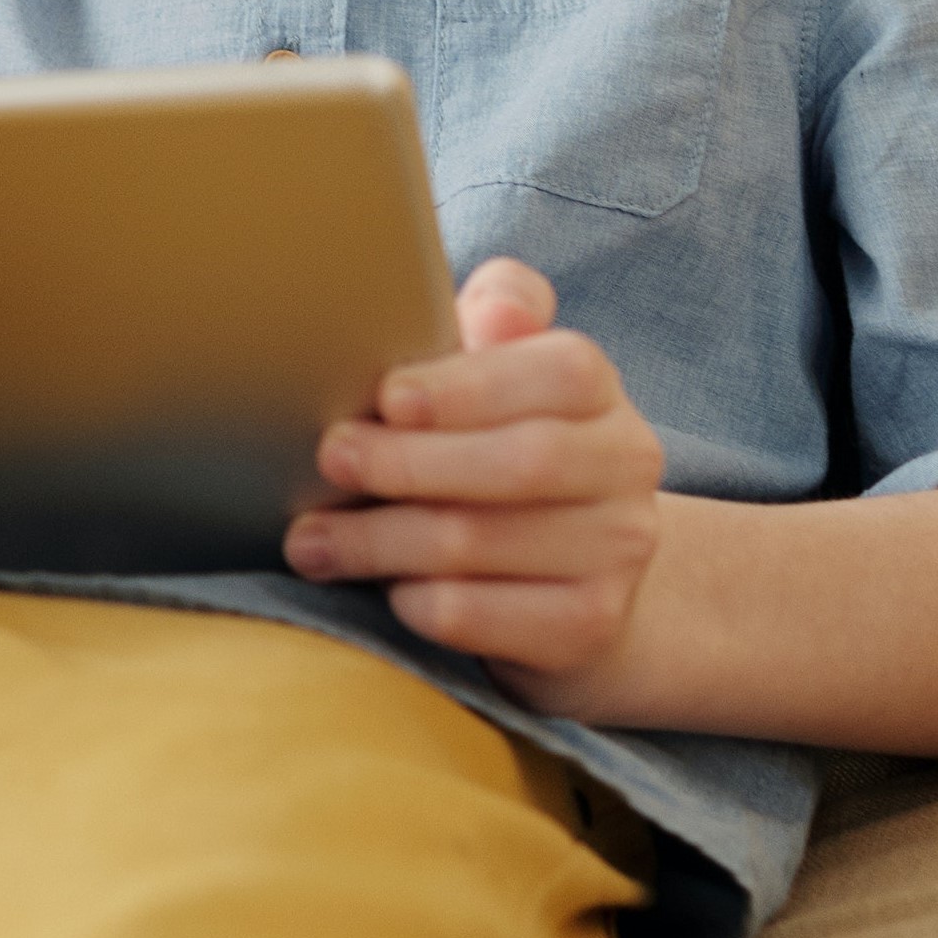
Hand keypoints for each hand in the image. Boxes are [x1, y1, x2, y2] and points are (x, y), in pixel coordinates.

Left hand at [283, 258, 664, 681]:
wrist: (569, 567)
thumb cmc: (494, 442)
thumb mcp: (493, 367)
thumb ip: (495, 316)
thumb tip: (493, 313)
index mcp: (595, 386)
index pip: (555, 374)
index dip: (468, 387)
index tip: (387, 398)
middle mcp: (626, 463)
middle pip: (521, 462)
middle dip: (409, 463)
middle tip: (330, 461)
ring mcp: (617, 550)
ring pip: (485, 543)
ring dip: (382, 541)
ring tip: (311, 539)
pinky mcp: (589, 624)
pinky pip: (482, 615)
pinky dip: (416, 602)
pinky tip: (379, 589)